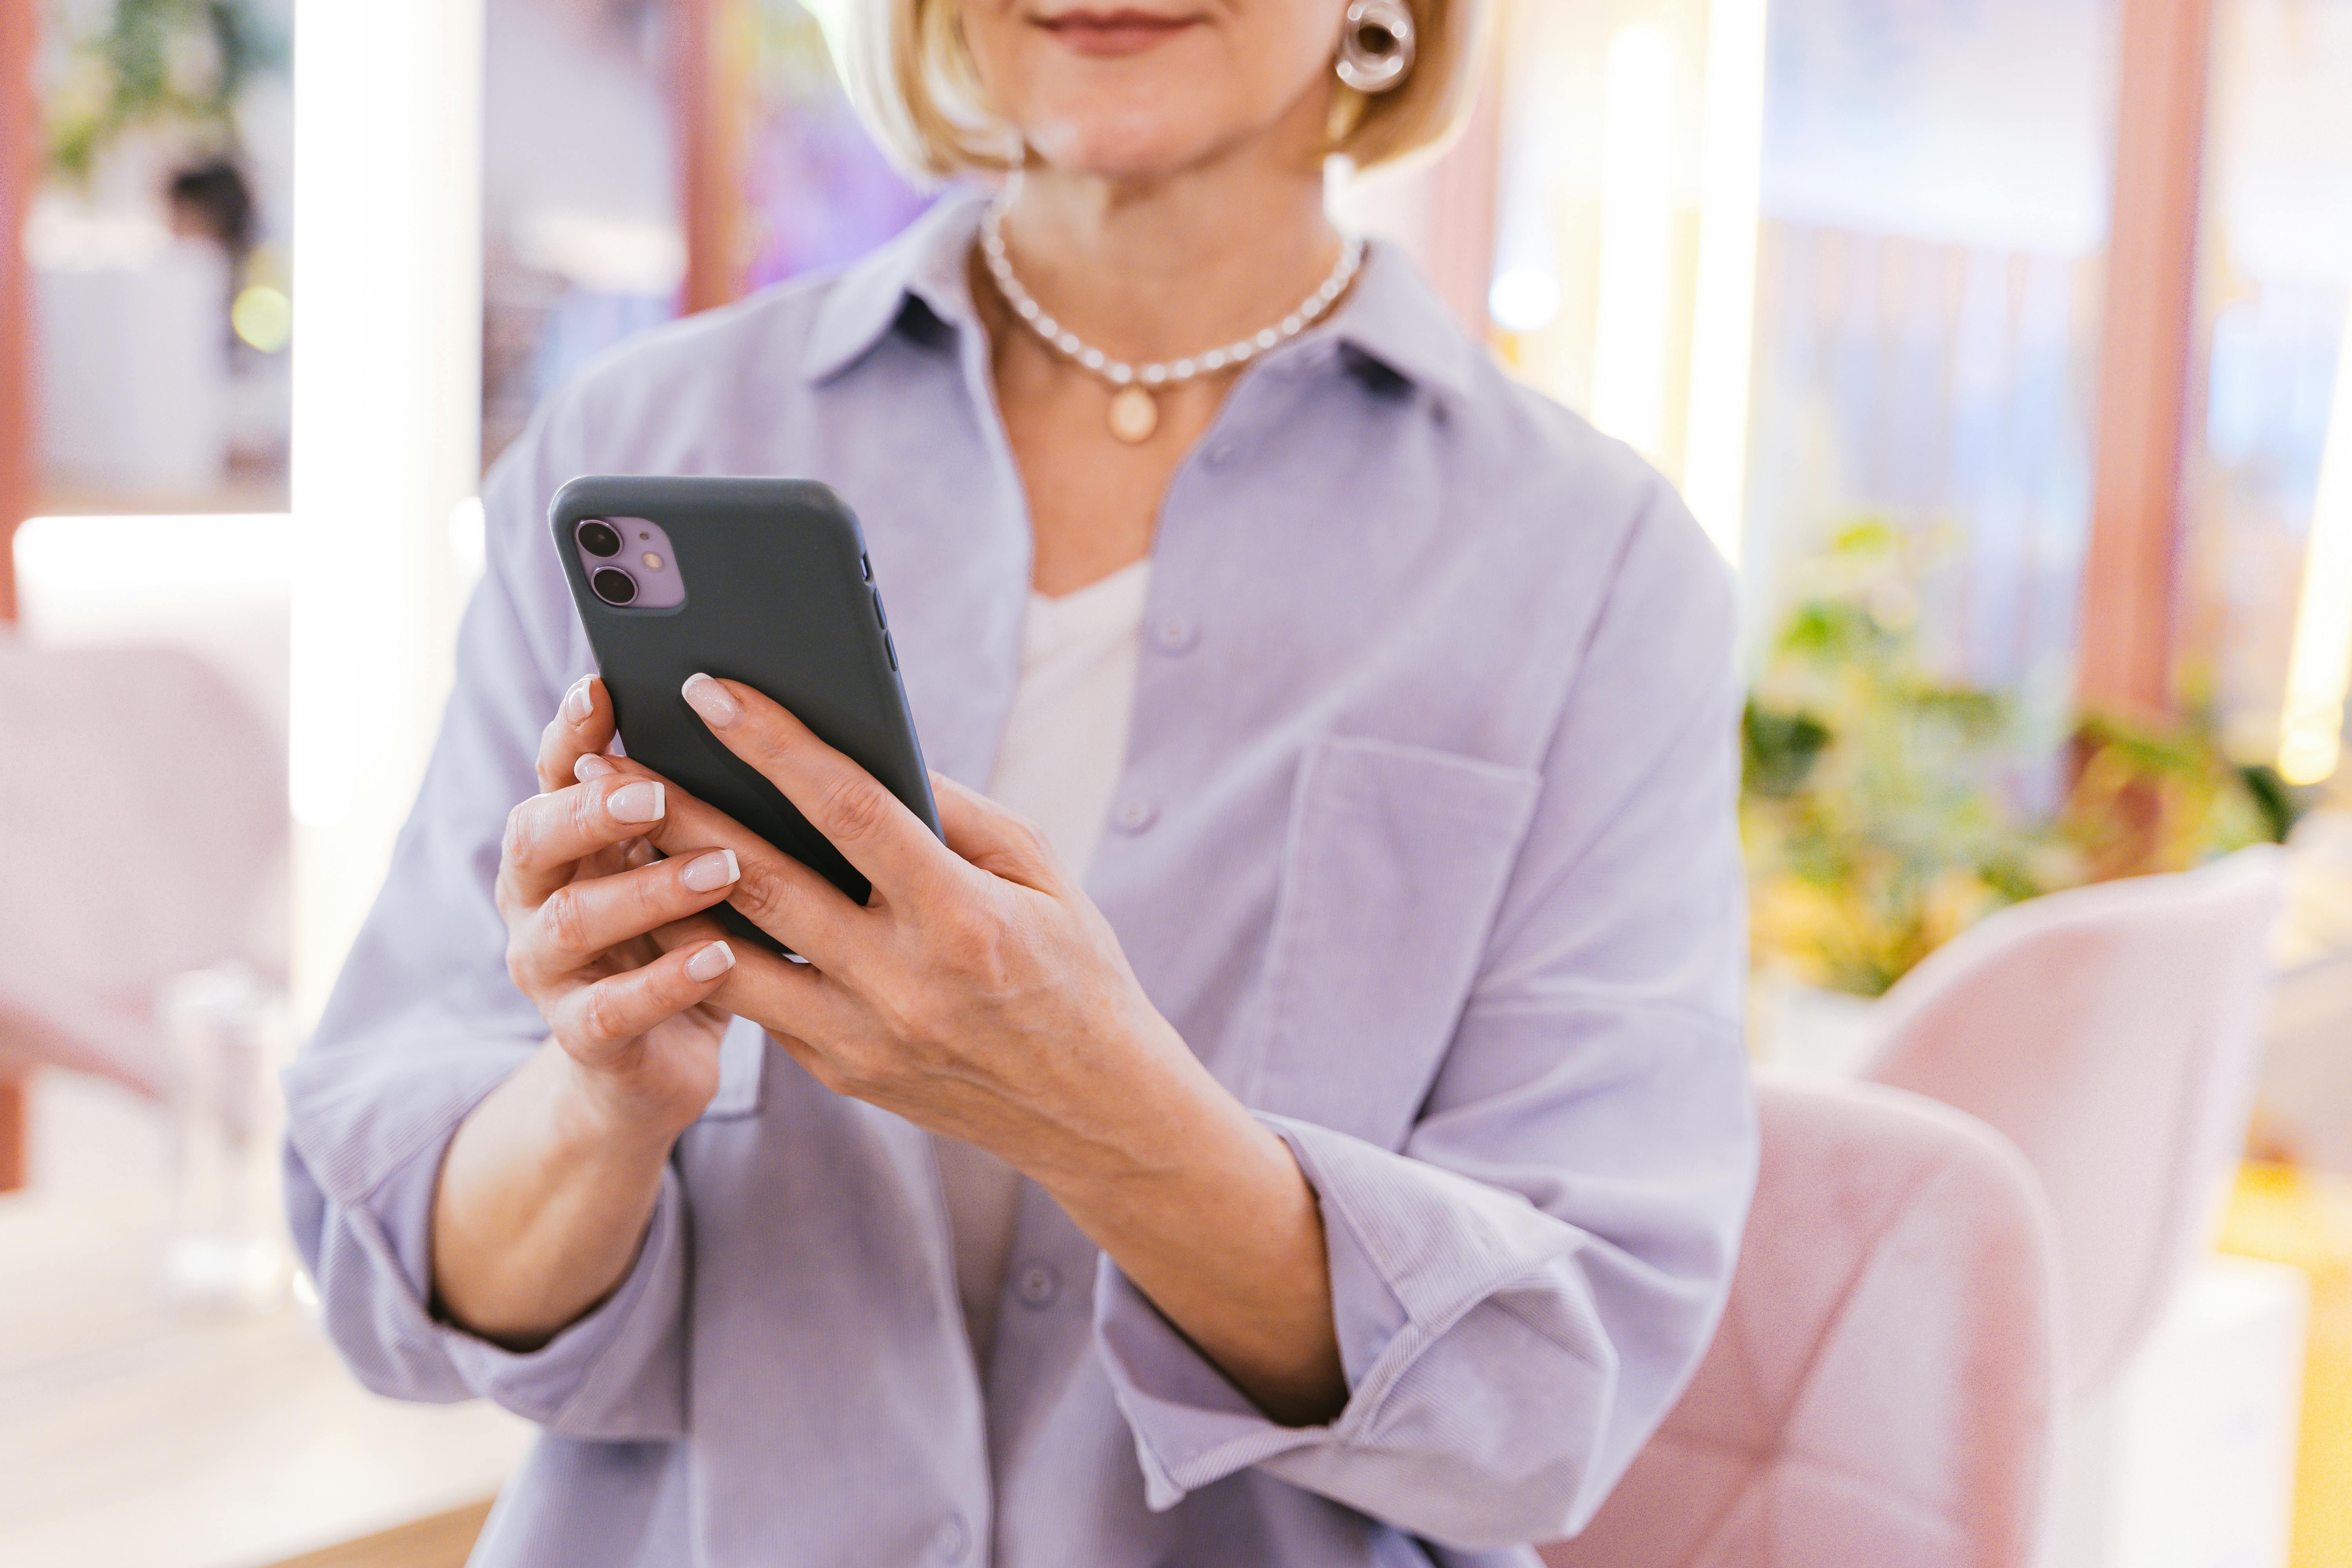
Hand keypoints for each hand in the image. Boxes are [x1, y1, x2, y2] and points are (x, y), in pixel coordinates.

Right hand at [494, 674, 746, 1140]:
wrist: (654, 1060)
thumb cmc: (681, 933)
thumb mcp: (679, 859)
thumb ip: (689, 801)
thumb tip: (752, 714)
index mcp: (560, 839)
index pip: (551, 770)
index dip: (570, 731)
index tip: (602, 688)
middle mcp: (537, 896)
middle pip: (535, 836)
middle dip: (592, 809)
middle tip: (656, 792)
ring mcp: (549, 970)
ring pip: (576, 921)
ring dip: (650, 891)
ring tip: (724, 869)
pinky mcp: (583, 1037)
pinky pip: (614, 1009)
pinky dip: (668, 981)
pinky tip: (722, 957)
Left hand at [613, 673, 1344, 1423]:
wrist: (1093, 1108)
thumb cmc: (1074, 967)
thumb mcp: (1038, 871)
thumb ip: (950, 812)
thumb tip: (862, 755)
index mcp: (962, 915)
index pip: (848, 809)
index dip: (774, 744)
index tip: (711, 692)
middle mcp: (902, 981)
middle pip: (762, 880)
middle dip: (678, 809)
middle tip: (606, 758)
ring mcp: (861, 1036)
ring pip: (729, 957)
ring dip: (662, 889)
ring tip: (611, 834)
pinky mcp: (837, 1072)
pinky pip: (758, 1000)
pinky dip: (710, 948)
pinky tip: (670, 898)